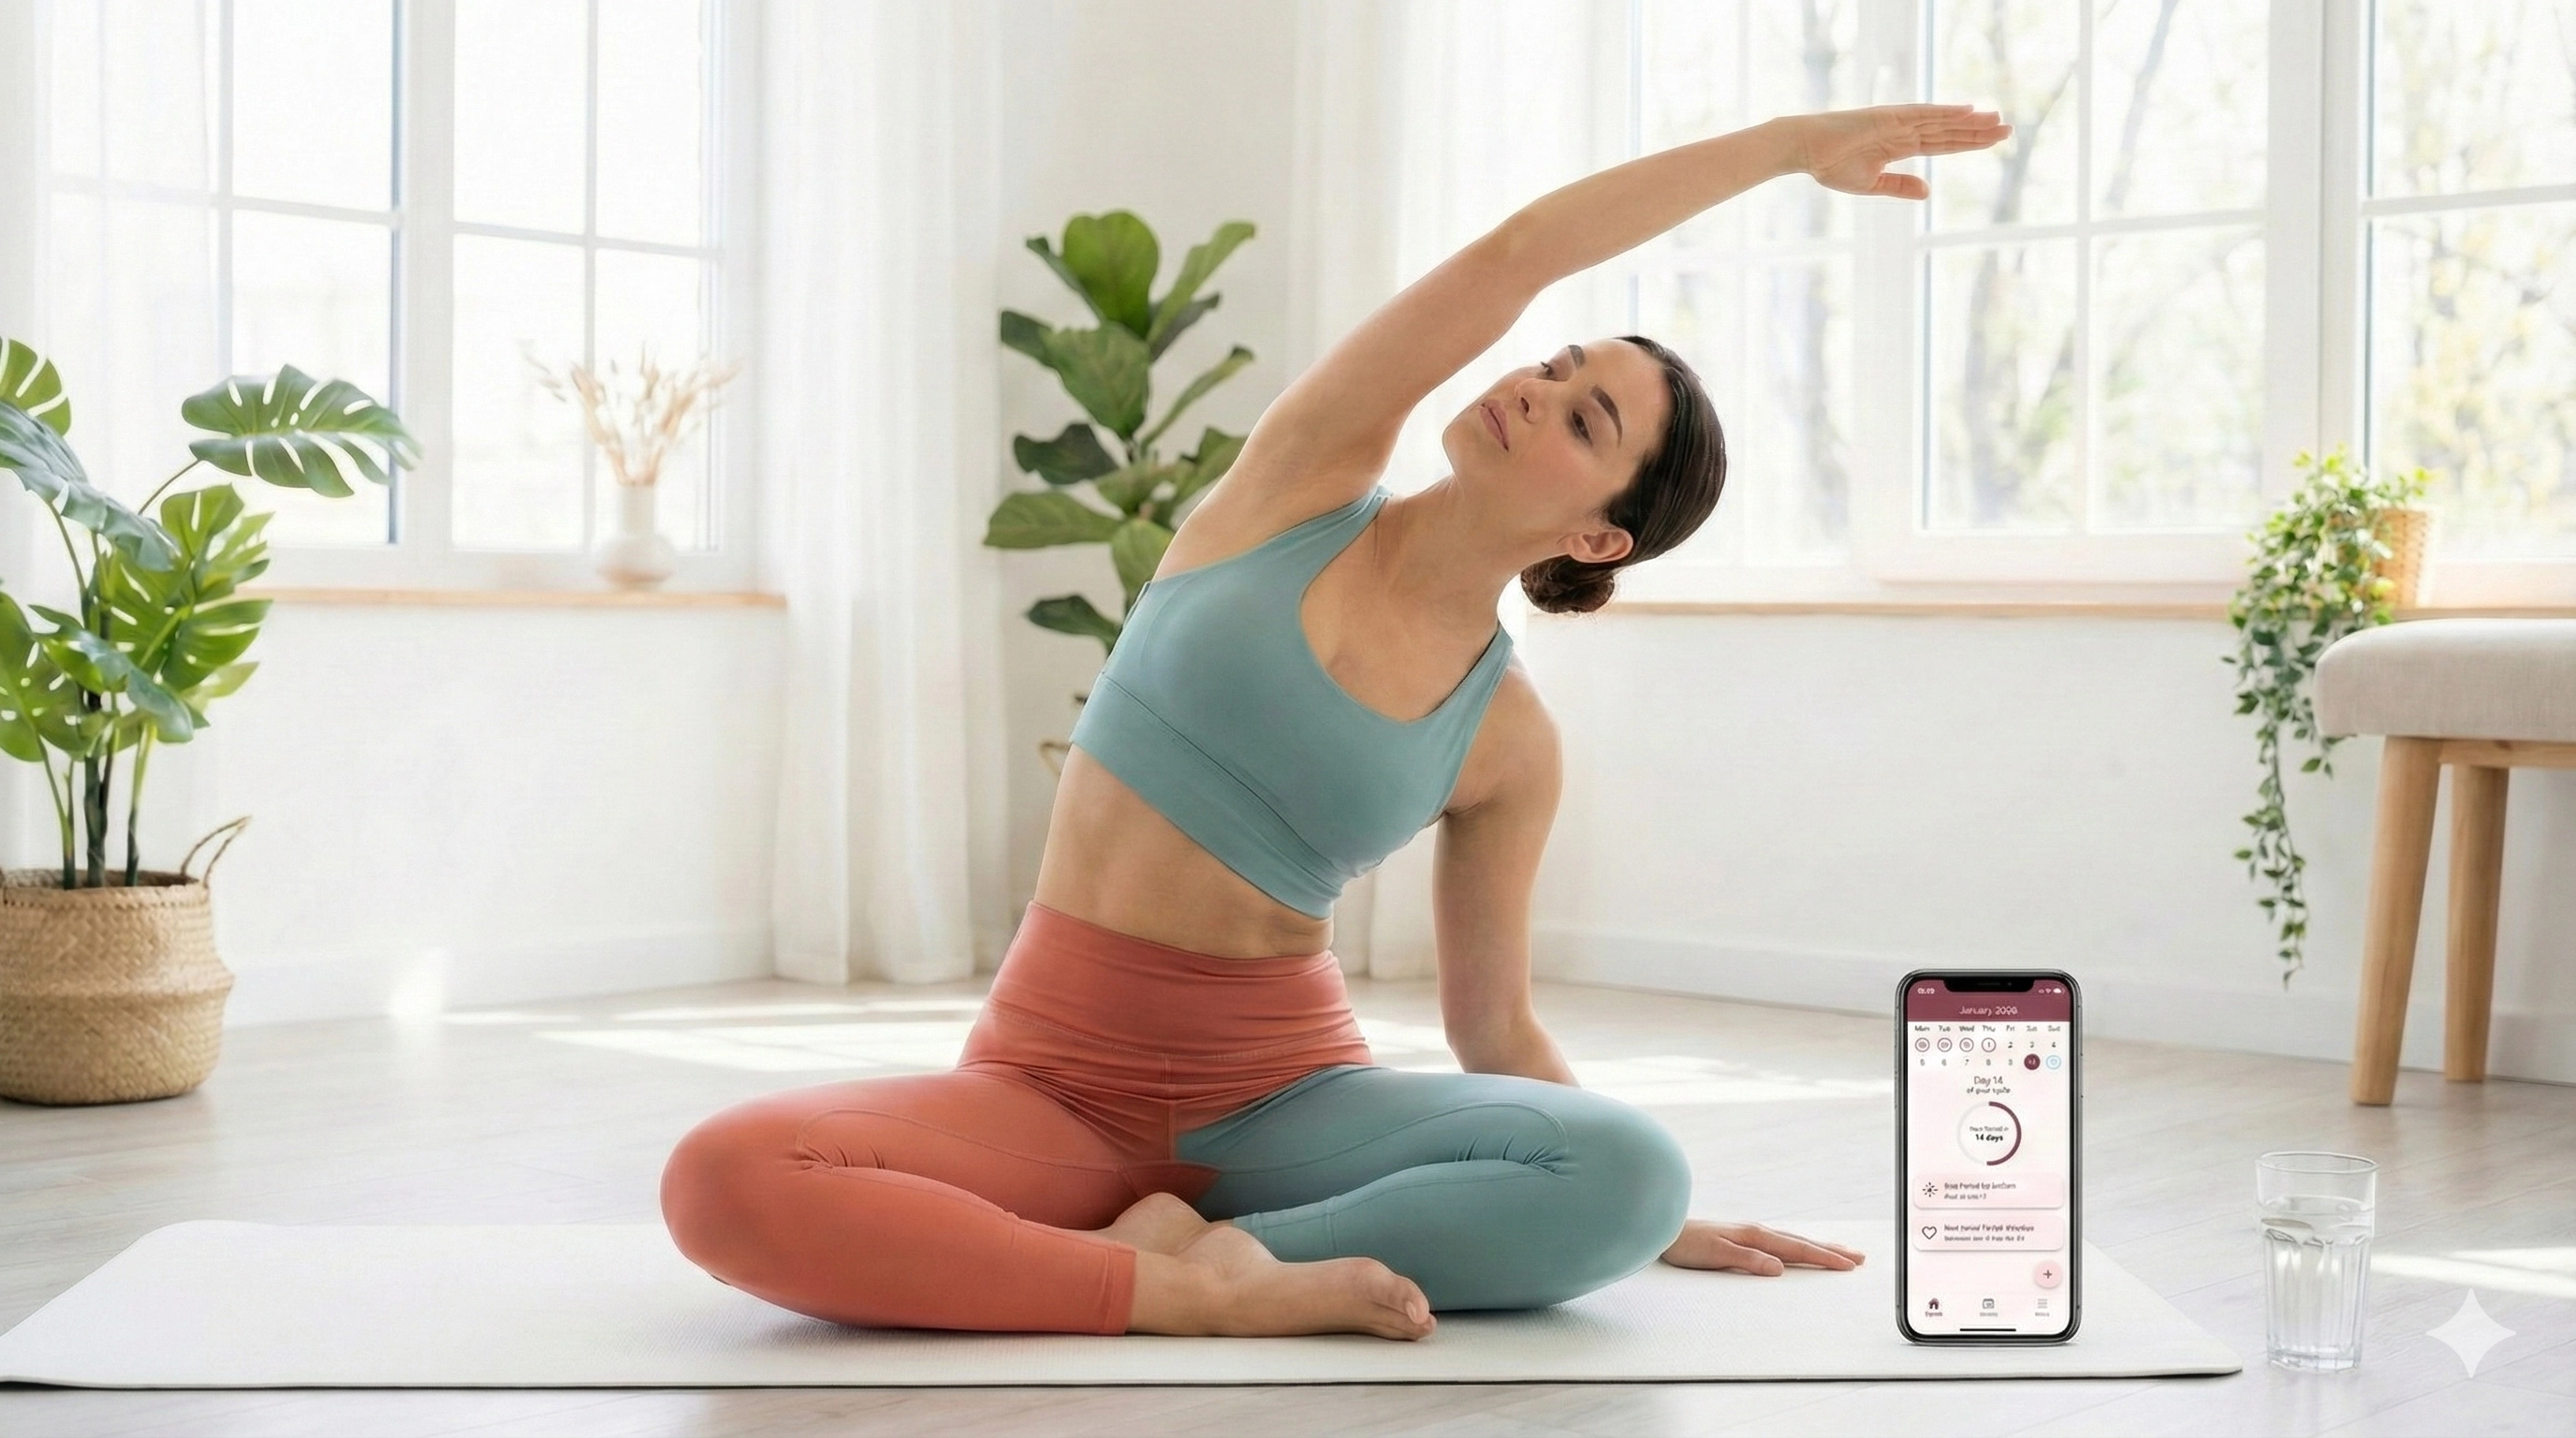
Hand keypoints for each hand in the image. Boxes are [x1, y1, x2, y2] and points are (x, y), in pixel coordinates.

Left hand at [1659, 1218, 1865, 1275]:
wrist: (1663, 1228)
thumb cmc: (1686, 1244)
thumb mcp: (1716, 1254)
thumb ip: (1748, 1260)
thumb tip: (1779, 1269)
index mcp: (1756, 1236)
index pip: (1797, 1249)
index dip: (1824, 1258)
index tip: (1849, 1265)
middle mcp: (1757, 1232)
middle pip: (1802, 1242)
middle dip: (1831, 1250)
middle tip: (1859, 1257)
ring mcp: (1751, 1233)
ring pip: (1793, 1240)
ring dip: (1818, 1246)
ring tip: (1840, 1251)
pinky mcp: (1743, 1237)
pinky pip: (1781, 1241)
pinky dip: (1798, 1245)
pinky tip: (1800, 1248)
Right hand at [1785, 104, 2012, 199]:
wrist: (1806, 150)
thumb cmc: (1831, 166)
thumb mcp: (1872, 184)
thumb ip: (1900, 186)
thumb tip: (1928, 192)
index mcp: (1901, 147)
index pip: (1943, 145)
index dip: (1968, 143)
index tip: (1993, 142)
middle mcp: (1905, 131)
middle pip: (1949, 132)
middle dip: (1978, 132)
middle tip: (2008, 130)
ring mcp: (1899, 122)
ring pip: (1943, 121)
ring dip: (1970, 121)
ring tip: (1997, 120)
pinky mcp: (1890, 117)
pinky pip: (1924, 114)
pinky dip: (1946, 112)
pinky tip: (1968, 111)